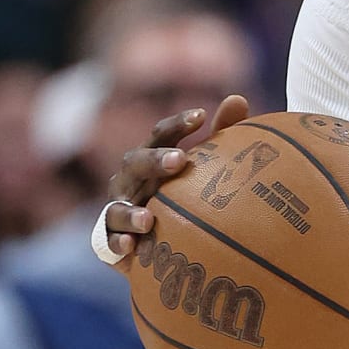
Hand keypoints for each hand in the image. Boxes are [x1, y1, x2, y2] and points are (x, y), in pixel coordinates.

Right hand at [101, 91, 250, 260]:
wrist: (164, 250)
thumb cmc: (185, 200)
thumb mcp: (203, 171)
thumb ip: (221, 137)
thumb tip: (238, 99)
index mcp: (151, 158)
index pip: (161, 135)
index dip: (178, 124)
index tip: (201, 116)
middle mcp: (130, 180)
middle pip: (136, 162)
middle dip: (154, 159)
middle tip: (179, 160)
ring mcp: (118, 209)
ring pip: (117, 206)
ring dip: (131, 211)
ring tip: (149, 218)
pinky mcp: (112, 241)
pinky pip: (110, 241)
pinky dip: (118, 242)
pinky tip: (131, 245)